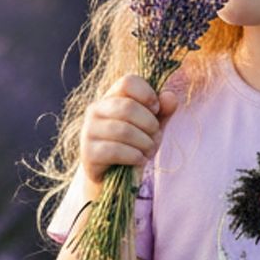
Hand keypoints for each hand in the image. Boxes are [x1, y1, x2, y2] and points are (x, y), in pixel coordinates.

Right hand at [80, 73, 180, 195]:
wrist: (115, 178)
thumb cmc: (134, 145)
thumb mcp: (152, 126)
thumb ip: (163, 110)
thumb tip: (170, 96)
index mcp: (111, 97)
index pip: (128, 82)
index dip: (147, 94)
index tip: (156, 110)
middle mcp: (95, 110)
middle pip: (127, 107)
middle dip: (149, 125)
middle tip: (155, 136)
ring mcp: (89, 131)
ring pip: (123, 130)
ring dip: (145, 143)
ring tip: (148, 151)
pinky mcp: (88, 153)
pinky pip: (116, 150)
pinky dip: (135, 156)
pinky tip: (139, 160)